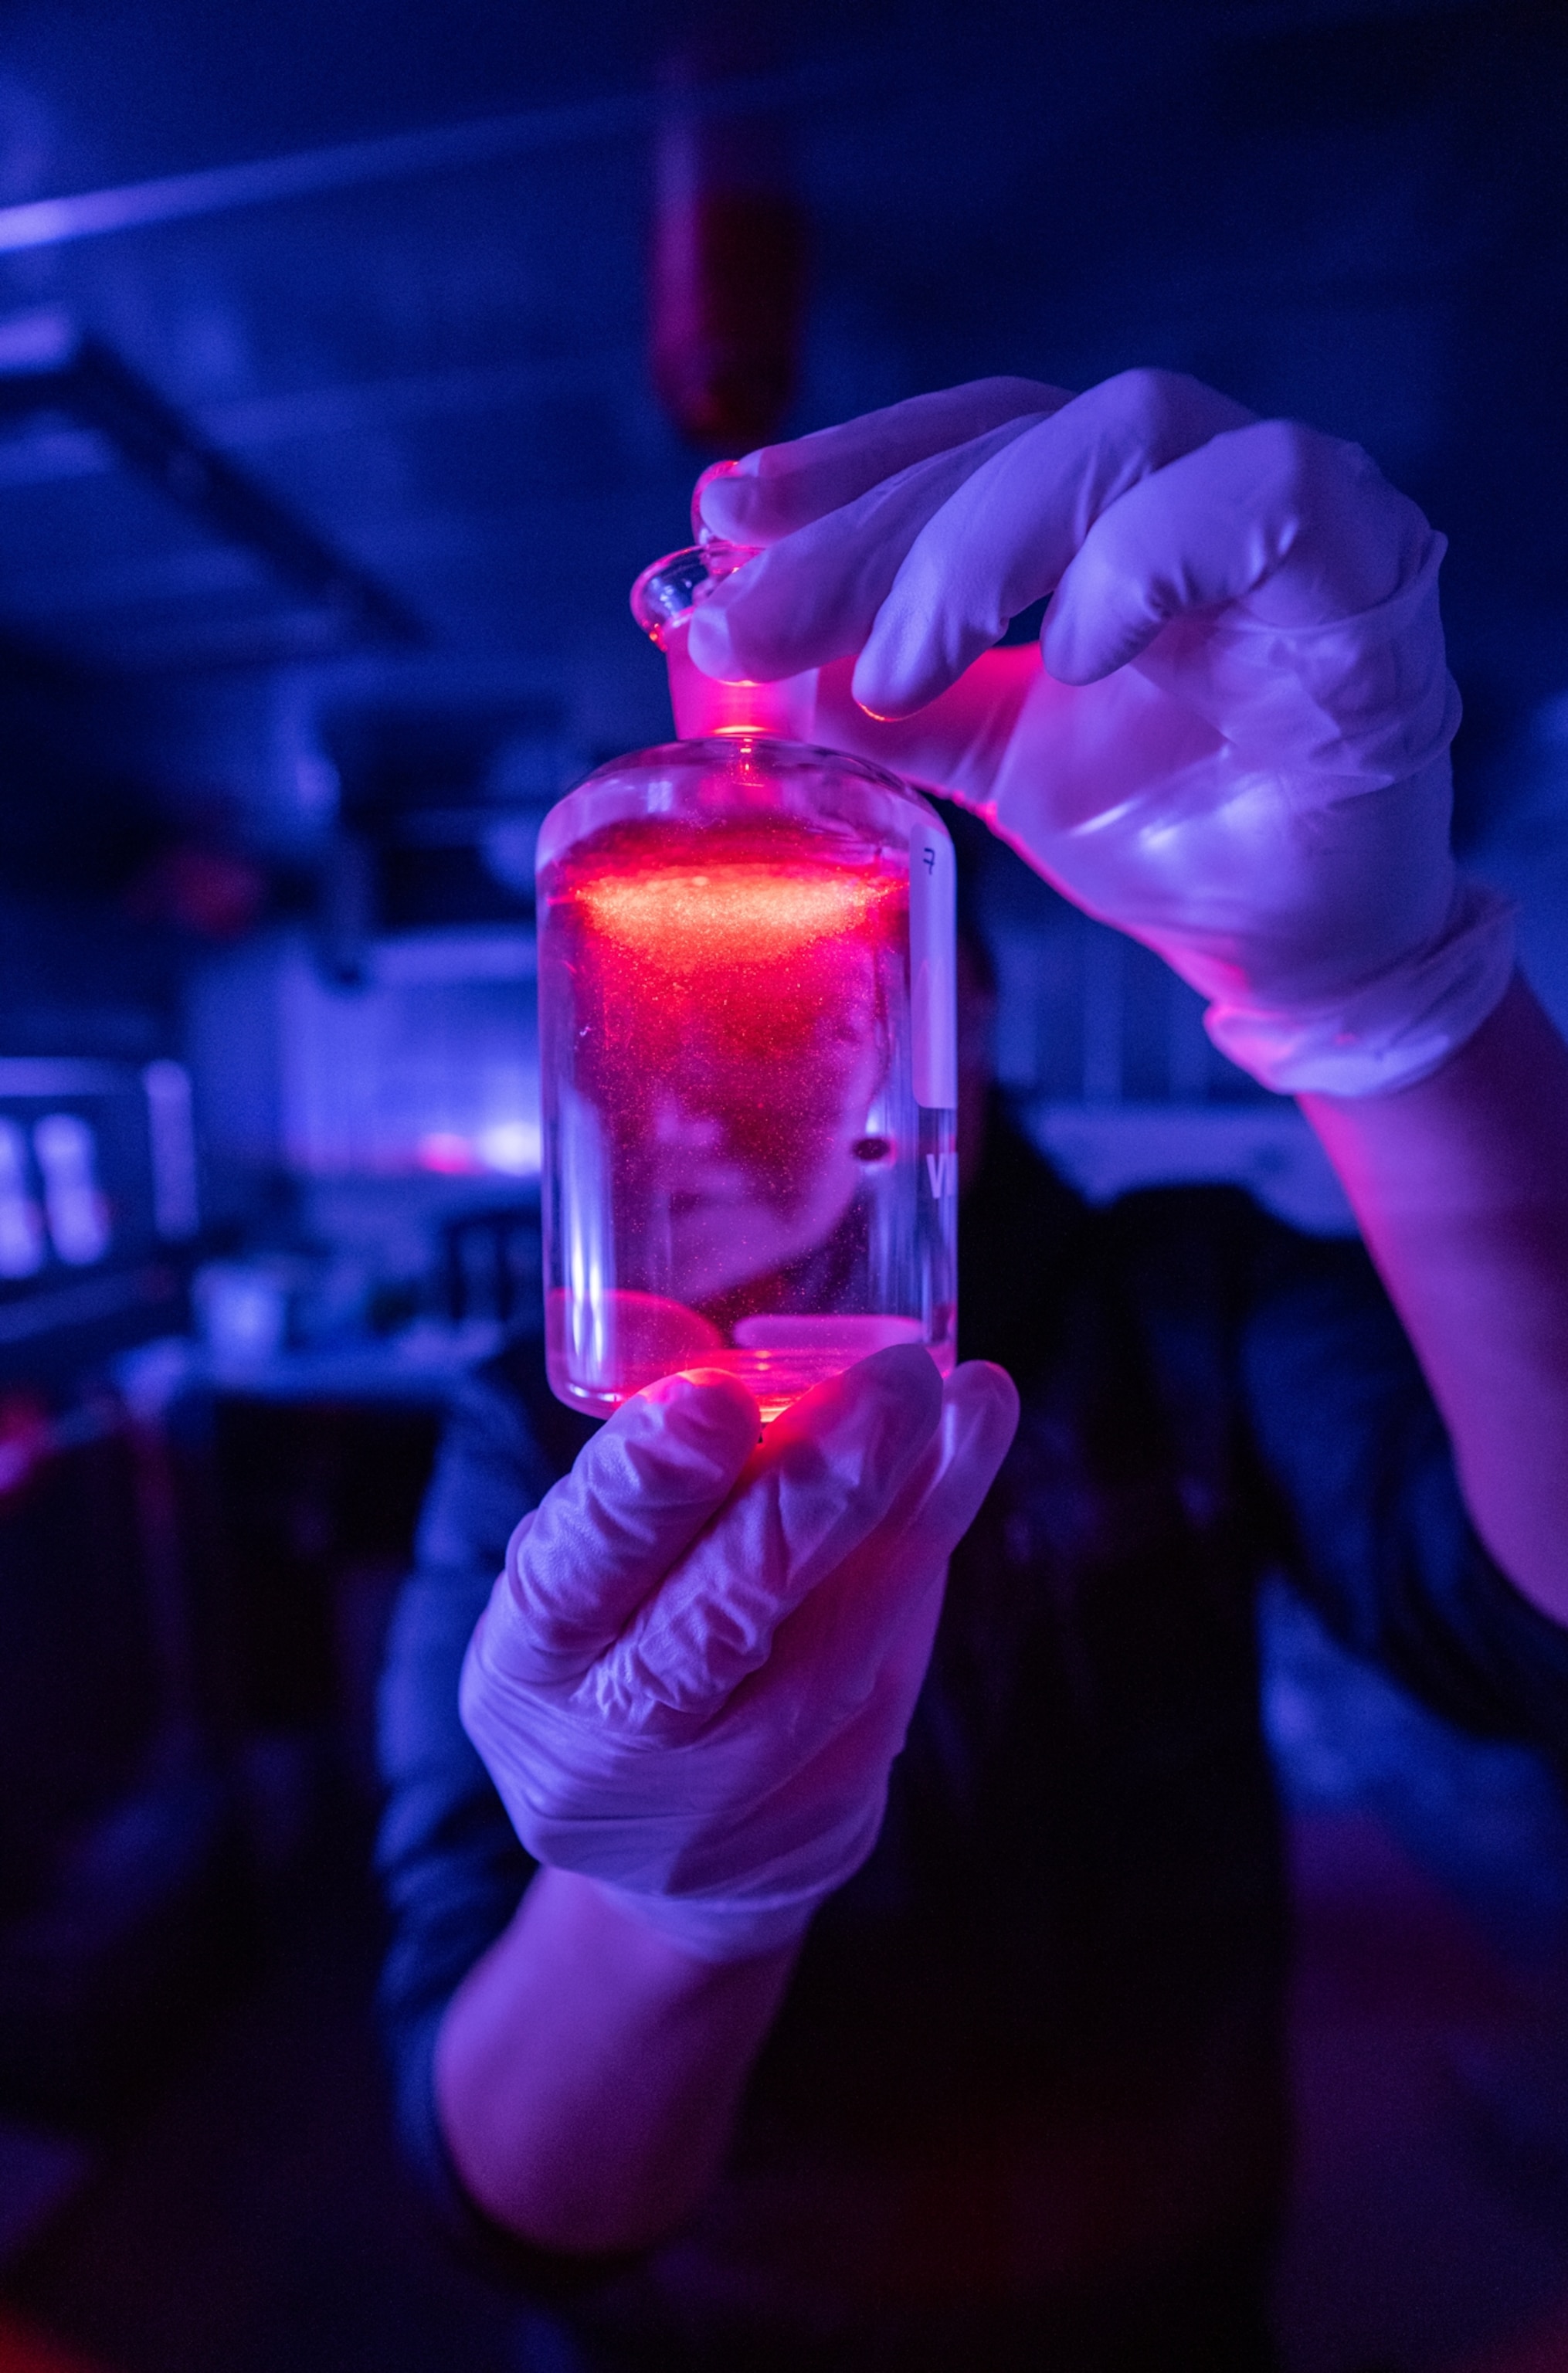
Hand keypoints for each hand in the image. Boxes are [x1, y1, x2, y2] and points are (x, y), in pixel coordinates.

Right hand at [460, 1347, 1018, 1959]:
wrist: (663, 1852)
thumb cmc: (614, 1652)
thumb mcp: (576, 1573)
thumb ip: (638, 1481)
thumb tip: (725, 1346)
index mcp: (530, 1661)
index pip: (574, 1572)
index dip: (642, 1488)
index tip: (712, 1396)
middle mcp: (617, 1745)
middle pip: (720, 1617)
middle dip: (815, 1488)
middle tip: (896, 1380)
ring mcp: (727, 1802)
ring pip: (835, 1647)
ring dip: (912, 1509)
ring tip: (967, 1402)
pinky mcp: (826, 1818)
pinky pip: (889, 1665)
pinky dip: (927, 1549)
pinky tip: (965, 1457)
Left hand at [689, 370, 1514, 1095]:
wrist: (1292, 943)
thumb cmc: (1164, 829)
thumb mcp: (989, 761)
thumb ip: (883, 703)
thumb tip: (739, 668)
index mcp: (1103, 509)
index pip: (965, 436)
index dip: (842, 466)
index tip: (721, 521)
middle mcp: (1191, 481)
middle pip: (1020, 431)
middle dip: (871, 527)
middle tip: (757, 625)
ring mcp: (1284, 513)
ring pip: (1130, 427)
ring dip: (987, 541)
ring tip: (900, 669)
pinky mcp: (1367, 572)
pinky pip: (1272, 502)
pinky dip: (1152, 556)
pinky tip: (1075, 651)